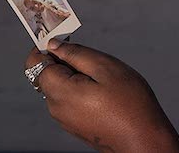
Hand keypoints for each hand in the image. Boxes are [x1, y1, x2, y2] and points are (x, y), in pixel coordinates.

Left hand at [25, 40, 178, 152]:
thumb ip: (76, 53)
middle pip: (48, 74)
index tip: (64, 39)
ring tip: (104, 78)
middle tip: (94, 60)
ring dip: (76, 75)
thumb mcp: (106, 67)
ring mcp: (65, 118)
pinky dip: (81, 89)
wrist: (142, 139)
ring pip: (61, 86)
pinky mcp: (75, 124)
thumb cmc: (129, 104)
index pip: (35, 62)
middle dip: (65, 61)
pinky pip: (70, 99)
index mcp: (60, 91)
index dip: (46, 47)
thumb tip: (53, 45)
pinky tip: (104, 92)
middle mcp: (56, 107)